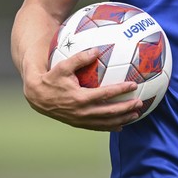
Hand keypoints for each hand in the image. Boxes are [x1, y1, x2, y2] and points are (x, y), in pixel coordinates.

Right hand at [23, 48, 142, 130]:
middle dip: (126, 108)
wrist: (37, 97)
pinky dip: (109, 126)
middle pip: (109, 112)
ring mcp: (80, 119)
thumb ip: (80, 58)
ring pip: (105, 122)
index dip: (121, 90)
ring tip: (136, 115)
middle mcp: (81, 111)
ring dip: (121, 119)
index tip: (134, 85)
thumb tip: (97, 49)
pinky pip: (97, 127)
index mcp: (80, 97)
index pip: (105, 94)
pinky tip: (121, 125)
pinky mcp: (78, 123)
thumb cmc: (52, 78)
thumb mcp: (63, 66)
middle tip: (140, 103)